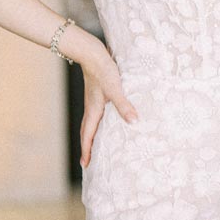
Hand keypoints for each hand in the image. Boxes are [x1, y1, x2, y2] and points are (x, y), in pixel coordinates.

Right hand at [78, 39, 138, 168]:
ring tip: (96, 144)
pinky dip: (99, 122)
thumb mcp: (115, 89)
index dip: (87, 150)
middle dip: (87, 146)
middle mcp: (92, 108)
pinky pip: (97, 114)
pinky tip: (108, 119)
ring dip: (92, 135)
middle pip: (87, 131)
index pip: (88, 135)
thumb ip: (124, 105)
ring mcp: (94, 100)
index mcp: (94, 111)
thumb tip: (133, 123)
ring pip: (91, 122)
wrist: (92, 53)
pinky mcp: (98, 93)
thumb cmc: (103, 71)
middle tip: (88, 160)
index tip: (85, 165)